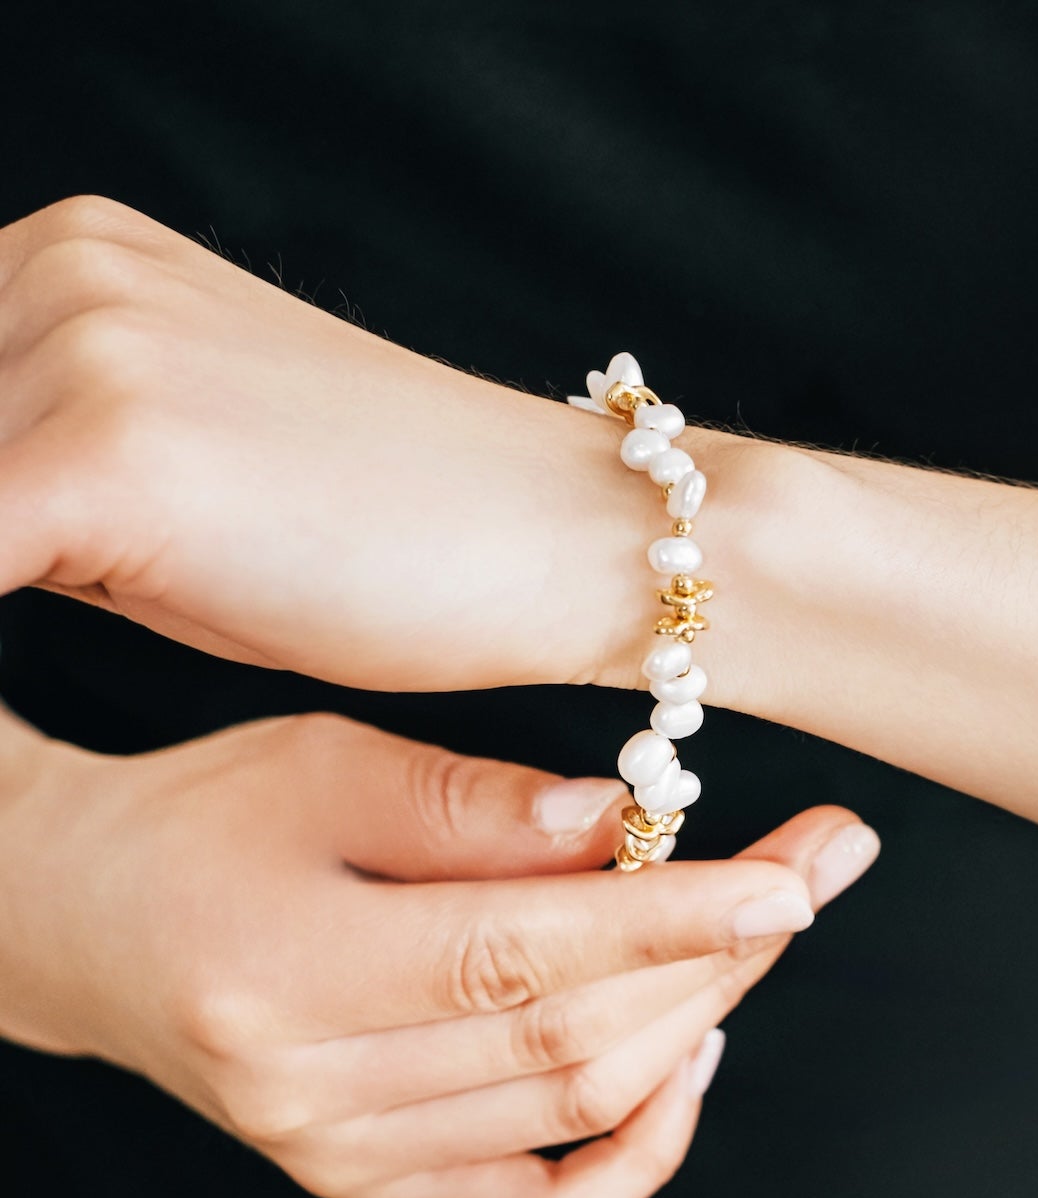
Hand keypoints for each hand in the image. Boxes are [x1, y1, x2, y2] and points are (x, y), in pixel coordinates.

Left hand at [0, 195, 694, 691]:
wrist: (558, 539)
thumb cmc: (388, 542)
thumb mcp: (176, 487)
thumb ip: (43, 487)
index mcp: (73, 256)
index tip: (31, 580)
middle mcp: (65, 271)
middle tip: (68, 604)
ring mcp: (87, 349)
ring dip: (4, 576)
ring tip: (106, 620)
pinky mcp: (109, 454)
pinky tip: (53, 677)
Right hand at [0, 710, 877, 1197]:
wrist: (90, 931)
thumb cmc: (198, 825)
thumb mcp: (312, 765)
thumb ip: (467, 805)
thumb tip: (622, 826)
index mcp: (284, 975)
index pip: (521, 959)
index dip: (672, 921)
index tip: (793, 876)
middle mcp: (314, 1096)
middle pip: (570, 1043)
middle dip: (718, 956)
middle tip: (815, 871)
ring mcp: (345, 1161)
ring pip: (578, 1113)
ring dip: (696, 1022)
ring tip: (760, 933)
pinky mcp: (374, 1189)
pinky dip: (639, 1144)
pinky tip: (690, 1055)